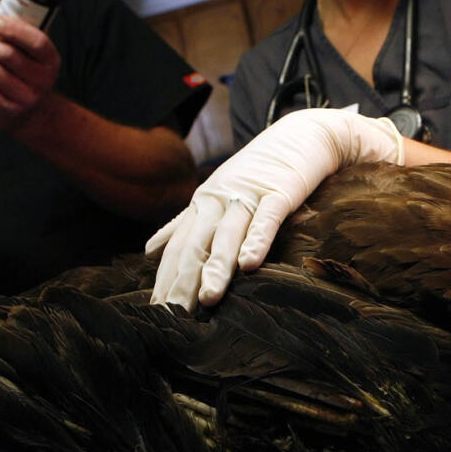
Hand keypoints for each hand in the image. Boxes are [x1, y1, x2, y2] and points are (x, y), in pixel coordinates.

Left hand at [0, 16, 60, 131]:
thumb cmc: (25, 74)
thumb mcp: (32, 55)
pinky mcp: (9, 110)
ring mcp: (27, 98)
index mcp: (51, 61)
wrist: (30, 112)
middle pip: (7, 54)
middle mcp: (43, 80)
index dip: (13, 28)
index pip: (36, 41)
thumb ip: (20, 36)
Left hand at [146, 109, 404, 310]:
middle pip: (195, 245)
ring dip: (217, 267)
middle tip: (174, 316)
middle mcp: (218, 201)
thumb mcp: (216, 196)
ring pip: (227, 235)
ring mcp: (247, 195)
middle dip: (183, 281)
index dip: (165, 279)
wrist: (302, 135)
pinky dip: (257, 241)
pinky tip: (250, 265)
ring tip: (209, 300)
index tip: (156, 314)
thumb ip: (183, 224)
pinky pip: (266, 219)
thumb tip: (148, 249)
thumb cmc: (259, 171)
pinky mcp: (279, 192)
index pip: (177, 247)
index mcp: (201, 205)